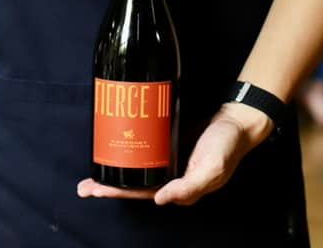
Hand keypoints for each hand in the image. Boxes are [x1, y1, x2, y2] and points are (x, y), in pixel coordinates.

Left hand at [77, 103, 272, 205]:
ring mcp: (168, 162)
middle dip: (108, 186)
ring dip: (115, 170)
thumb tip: (159, 199)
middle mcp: (171, 179)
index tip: (98, 189)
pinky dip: (129, 152)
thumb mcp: (212, 168)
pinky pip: (144, 152)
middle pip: (133, 185)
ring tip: (92, 171)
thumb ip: (189, 187)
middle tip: (85, 185)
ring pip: (136, 169)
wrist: (237, 121)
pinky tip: (115, 146)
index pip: (142, 194)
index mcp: (180, 189)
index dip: (119, 193)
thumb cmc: (227, 147)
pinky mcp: (167, 145)